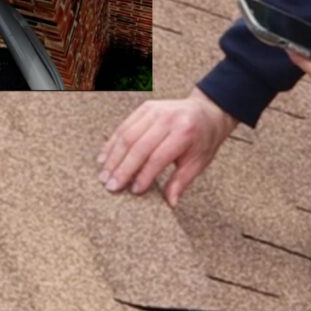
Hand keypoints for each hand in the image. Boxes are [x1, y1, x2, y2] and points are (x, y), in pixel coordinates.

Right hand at [97, 88, 237, 206]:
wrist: (207, 112)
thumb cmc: (203, 140)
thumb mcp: (199, 162)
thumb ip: (182, 181)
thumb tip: (170, 203)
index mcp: (185, 132)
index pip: (158, 156)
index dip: (144, 175)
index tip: (134, 191)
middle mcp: (168, 118)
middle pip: (138, 146)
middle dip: (123, 169)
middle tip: (111, 187)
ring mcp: (155, 110)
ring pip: (127, 135)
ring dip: (113, 157)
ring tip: (104, 176)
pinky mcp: (145, 108)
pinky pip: (124, 126)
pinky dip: (112, 143)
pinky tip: (104, 158)